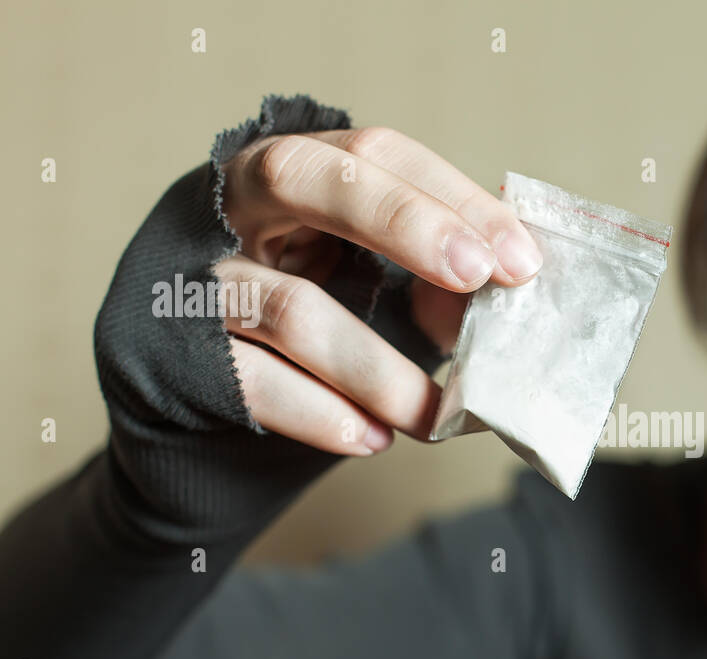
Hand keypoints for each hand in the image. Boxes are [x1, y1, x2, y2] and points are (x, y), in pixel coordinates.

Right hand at [213, 126, 542, 455]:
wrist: (207, 430)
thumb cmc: (305, 344)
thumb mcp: (376, 296)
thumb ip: (434, 280)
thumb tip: (512, 275)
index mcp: (291, 174)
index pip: (372, 154)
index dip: (450, 197)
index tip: (520, 258)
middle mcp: (227, 207)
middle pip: (303, 178)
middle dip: (403, 222)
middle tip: (477, 277)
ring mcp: (187, 278)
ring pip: (288, 307)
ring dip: (378, 368)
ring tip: (433, 413)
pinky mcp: (169, 354)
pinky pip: (252, 381)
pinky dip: (321, 414)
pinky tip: (371, 438)